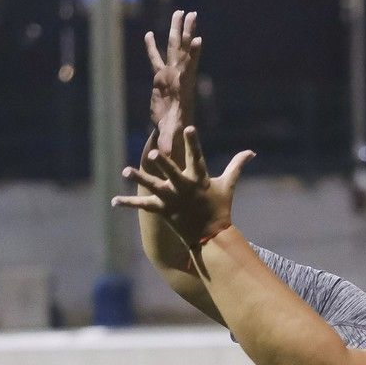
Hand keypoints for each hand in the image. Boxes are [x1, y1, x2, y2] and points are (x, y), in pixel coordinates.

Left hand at [112, 126, 253, 247]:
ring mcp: (172, 200)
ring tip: (126, 171)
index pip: (196, 156)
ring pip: (153, 187)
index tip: (188, 128)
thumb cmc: (219, 207)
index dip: (193, 142)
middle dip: (163, 163)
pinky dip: (128, 203)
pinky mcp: (163, 211)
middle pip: (172, 173)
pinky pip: (143, 206)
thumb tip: (251, 152)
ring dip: (139, 179)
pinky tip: (114, 201)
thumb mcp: (227, 185)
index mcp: (199, 179)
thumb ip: (236, 166)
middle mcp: (184, 188)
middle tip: (153, 153)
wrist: (211, 237)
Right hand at [146, 10, 201, 157]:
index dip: (193, 55)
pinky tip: (150, 34)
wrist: (173, 131)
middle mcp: (178, 76)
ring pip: (173, 48)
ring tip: (181, 12)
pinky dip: (153, 46)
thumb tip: (164, 153)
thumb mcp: (171, 136)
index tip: (198, 41)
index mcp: (183, 88)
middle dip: (187, 32)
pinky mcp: (159, 77)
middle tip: (192, 15)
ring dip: (176, 31)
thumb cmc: (174, 132)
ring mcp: (170, 75)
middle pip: (183, 50)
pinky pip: (156, 58)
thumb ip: (168, 141)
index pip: (189, 68)